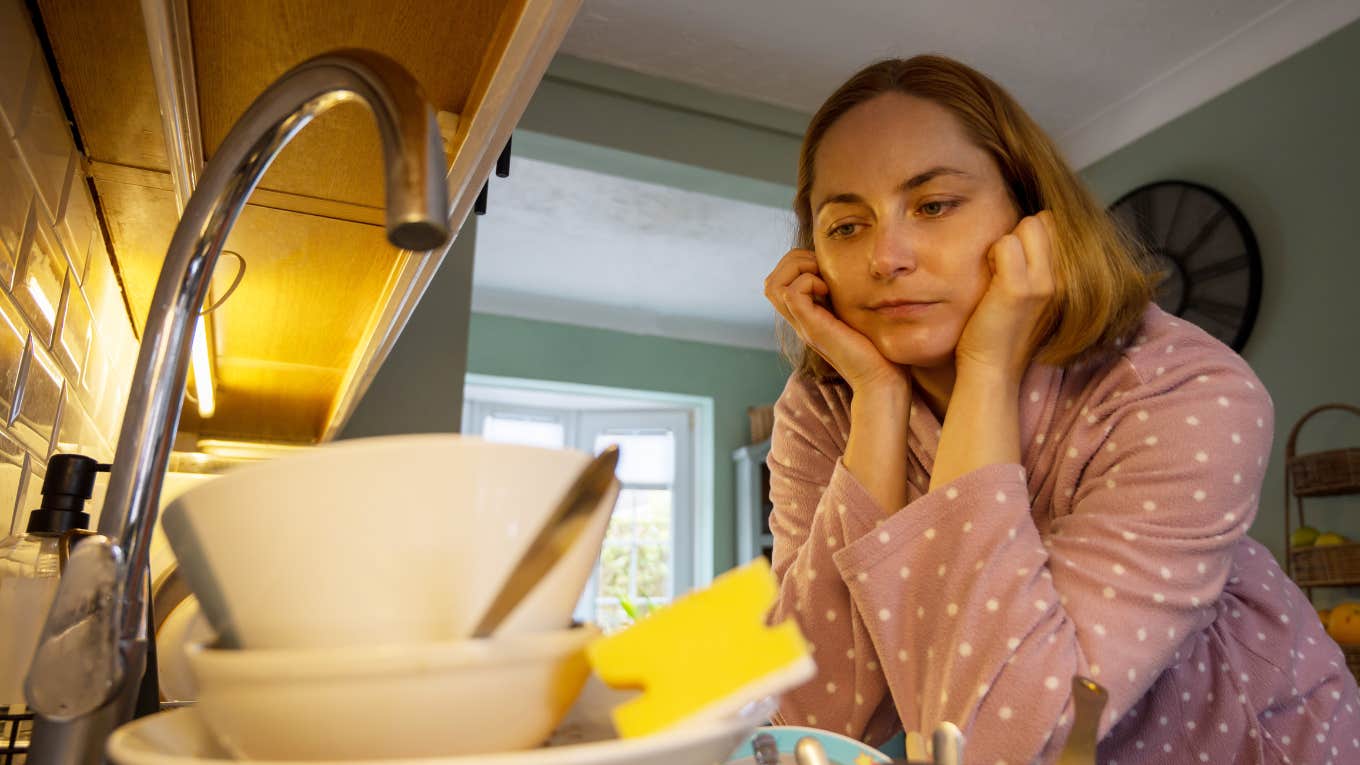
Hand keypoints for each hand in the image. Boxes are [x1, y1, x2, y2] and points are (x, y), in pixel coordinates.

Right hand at [764, 249, 909, 393]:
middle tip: (823, 270)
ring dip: (798, 269)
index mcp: (807, 317)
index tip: (826, 271)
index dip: (797, 265)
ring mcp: (803, 325)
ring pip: (773, 285)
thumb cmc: (877, 349)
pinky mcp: (812, 328)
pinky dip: (809, 281)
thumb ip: (845, 299)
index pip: (778, 283)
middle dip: (794, 262)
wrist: (881, 379)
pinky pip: (792, 292)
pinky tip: (829, 291)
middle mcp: (799, 321)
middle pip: (770, 282)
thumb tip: (850, 275)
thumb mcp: (856, 315)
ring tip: (824, 279)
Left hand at [954, 212, 1056, 382]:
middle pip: (1043, 220)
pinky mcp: (1019, 288)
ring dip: (1004, 244)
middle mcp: (1061, 278)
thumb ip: (1034, 262)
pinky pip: (1005, 244)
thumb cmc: (1000, 328)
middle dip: (1019, 234)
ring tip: (997, 275)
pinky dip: (991, 255)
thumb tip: (1023, 228)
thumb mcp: (1028, 292)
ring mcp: (1042, 282)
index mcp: (1065, 278)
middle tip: (1004, 266)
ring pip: (1026, 227)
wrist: (992, 367)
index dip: (1029, 235)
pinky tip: (989, 280)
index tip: (1015, 262)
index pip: (1054, 224)